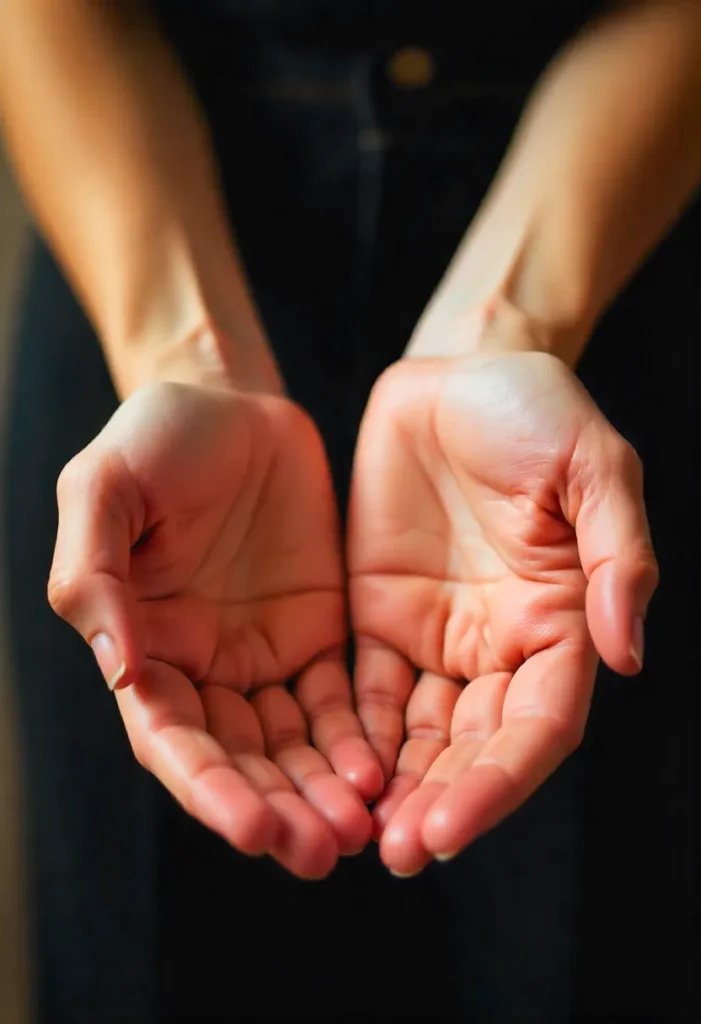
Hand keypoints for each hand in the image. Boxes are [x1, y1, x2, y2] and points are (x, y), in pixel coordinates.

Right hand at [49, 381, 382, 877]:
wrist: (233, 402)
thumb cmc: (155, 438)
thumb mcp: (104, 486)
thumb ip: (95, 575)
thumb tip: (119, 672)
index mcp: (144, 647)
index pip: (172, 739)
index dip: (209, 787)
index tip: (253, 826)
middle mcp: (203, 669)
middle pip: (239, 762)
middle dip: (278, 810)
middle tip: (322, 852)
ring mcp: (263, 658)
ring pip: (293, 747)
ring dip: (322, 794)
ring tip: (361, 831)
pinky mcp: (318, 636)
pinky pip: (341, 702)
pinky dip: (357, 741)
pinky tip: (380, 769)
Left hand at [348, 351, 657, 875]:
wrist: (455, 371)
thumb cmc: (535, 409)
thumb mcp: (593, 465)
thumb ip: (615, 555)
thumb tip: (628, 653)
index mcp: (558, 621)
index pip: (538, 725)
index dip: (500, 781)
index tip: (451, 827)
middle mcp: (500, 645)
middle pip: (474, 746)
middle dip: (441, 802)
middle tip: (397, 854)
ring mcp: (437, 636)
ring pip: (417, 734)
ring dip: (393, 788)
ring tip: (357, 837)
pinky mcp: (378, 616)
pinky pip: (363, 691)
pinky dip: (350, 736)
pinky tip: (328, 774)